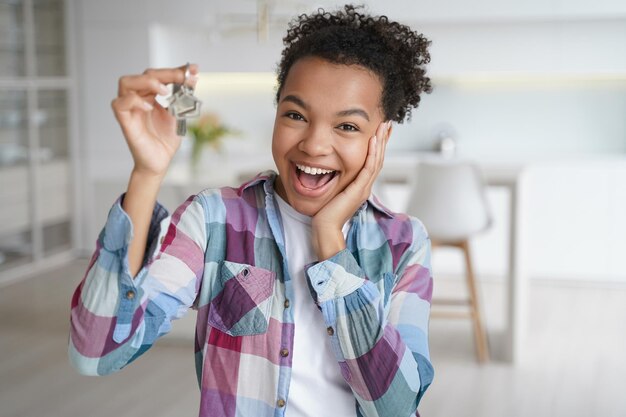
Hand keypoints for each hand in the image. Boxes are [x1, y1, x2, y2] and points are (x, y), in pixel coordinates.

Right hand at [111, 64, 198, 177]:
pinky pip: (120, 104)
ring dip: (147, 82)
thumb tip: (192, 78)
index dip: (176, 71)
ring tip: (164, 90)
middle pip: (145, 75)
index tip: (193, 69)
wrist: (160, 162)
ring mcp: (130, 108)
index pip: (159, 75)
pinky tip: (150, 107)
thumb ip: (182, 97)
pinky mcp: (124, 120)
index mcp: (150, 95)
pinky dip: (134, 100)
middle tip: (182, 77)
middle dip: (166, 73)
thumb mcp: (179, 115)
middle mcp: (138, 98)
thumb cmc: (165, 140)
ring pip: (126, 82)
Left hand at [311, 120, 391, 259]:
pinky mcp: (359, 190)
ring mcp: (364, 188)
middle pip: (378, 159)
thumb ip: (335, 182)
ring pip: (377, 161)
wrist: (324, 229)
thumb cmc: (324, 214)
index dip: (377, 146)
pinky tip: (373, 141)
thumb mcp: (332, 192)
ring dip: (380, 142)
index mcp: (360, 186)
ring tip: (384, 127)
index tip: (379, 131)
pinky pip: (368, 168)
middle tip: (387, 123)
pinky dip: (372, 153)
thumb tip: (328, 171)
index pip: (372, 162)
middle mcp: (365, 186)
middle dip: (383, 140)